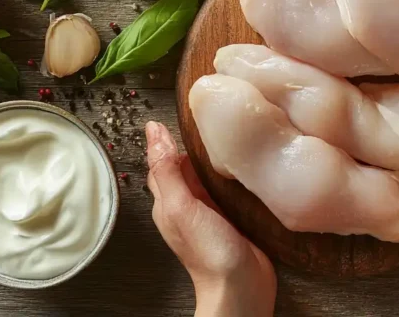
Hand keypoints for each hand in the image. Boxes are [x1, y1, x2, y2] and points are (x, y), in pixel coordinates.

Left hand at [145, 121, 276, 316]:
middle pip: (186, 166)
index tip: (181, 113)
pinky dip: (234, 175)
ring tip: (228, 133)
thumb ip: (167, 171)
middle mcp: (188, 205)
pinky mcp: (234, 217)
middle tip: (208, 116)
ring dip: (215, 157)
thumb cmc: (210, 252)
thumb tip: (153, 133)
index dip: (167, 138)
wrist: (242, 286)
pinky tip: (246, 165)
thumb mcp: (182, 206)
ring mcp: (211, 212)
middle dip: (193, 143)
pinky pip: (229, 189)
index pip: (162, 161)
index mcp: (169, 202)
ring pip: (208, 176)